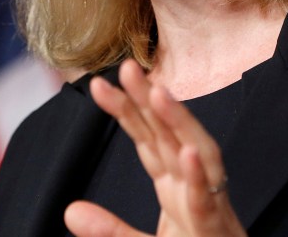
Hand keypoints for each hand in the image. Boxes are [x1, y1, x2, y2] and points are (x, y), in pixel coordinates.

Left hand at [64, 59, 246, 236]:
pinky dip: (199, 177)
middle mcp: (194, 188)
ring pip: (198, 155)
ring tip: (160, 92)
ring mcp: (211, 207)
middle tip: (127, 67)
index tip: (99, 85)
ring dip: (180, 123)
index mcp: (176, 188)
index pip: (148, 140)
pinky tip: (187, 153)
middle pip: (170, 137)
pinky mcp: (218, 232)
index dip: (126, 111)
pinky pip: (208, 203)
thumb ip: (110, 231)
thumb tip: (69, 211)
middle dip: (151, 100)